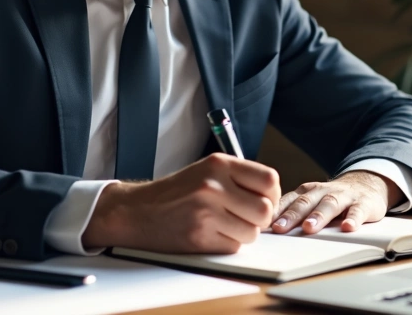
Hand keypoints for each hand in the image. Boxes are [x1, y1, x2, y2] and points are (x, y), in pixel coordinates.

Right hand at [81, 153, 280, 253]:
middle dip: (260, 219)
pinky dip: (227, 244)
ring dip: (243, 234)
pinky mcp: (199, 237)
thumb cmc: (176, 192)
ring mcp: (206, 212)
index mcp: (218, 164)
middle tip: (246, 218)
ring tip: (225, 225)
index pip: (269, 180)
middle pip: (265, 209)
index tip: (264, 201)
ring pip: (252, 232)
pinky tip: (211, 234)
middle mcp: (213, 185)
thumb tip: (273, 197)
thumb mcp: (207, 170)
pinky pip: (233, 247)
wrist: (138, 211)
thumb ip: (239, 178)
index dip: (272, 195)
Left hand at [270, 171, 398, 234]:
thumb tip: (265, 231)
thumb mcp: (311, 202)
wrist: (366, 184)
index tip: (262, 225)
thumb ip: (293, 212)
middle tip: (280, 228)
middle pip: (306, 202)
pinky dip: (353, 218)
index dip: (276, 213)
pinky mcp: (363, 203)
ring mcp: (344, 196)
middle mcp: (323, 191)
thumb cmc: (331, 199)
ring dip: (318, 215)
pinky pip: (358, 210)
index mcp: (307, 192)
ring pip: (330, 204)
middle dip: (292, 215)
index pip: (289, 201)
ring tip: (309, 228)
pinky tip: (347, 227)